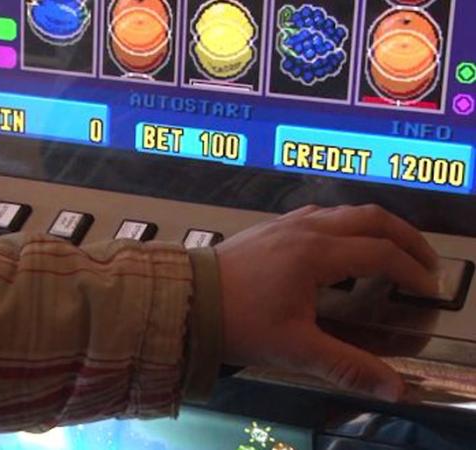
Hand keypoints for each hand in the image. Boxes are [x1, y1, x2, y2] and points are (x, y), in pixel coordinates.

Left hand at [215, 204, 438, 401]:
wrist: (184, 299)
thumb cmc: (237, 321)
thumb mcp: (293, 348)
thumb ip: (346, 366)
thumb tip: (394, 389)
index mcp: (316, 253)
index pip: (380, 254)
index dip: (411, 270)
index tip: (427, 290)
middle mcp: (306, 229)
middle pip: (371, 218)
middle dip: (405, 236)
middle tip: (424, 262)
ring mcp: (286, 224)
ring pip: (345, 211)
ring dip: (376, 226)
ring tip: (390, 250)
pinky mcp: (270, 227)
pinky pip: (320, 214)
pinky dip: (346, 224)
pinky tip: (341, 245)